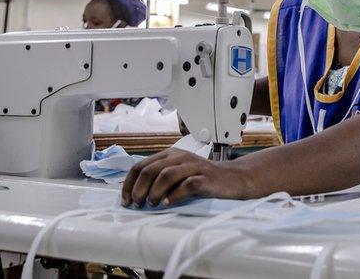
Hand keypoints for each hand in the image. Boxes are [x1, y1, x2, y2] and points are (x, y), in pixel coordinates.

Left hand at [120, 149, 251, 206]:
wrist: (233, 179)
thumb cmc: (202, 178)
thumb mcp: (178, 172)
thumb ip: (159, 177)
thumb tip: (134, 193)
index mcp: (170, 154)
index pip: (140, 166)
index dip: (129, 184)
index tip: (126, 200)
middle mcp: (180, 157)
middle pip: (150, 170)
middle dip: (139, 190)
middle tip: (138, 204)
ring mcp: (193, 166)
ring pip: (166, 175)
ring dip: (154, 192)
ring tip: (152, 204)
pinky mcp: (205, 178)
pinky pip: (186, 185)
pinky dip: (174, 196)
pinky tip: (168, 203)